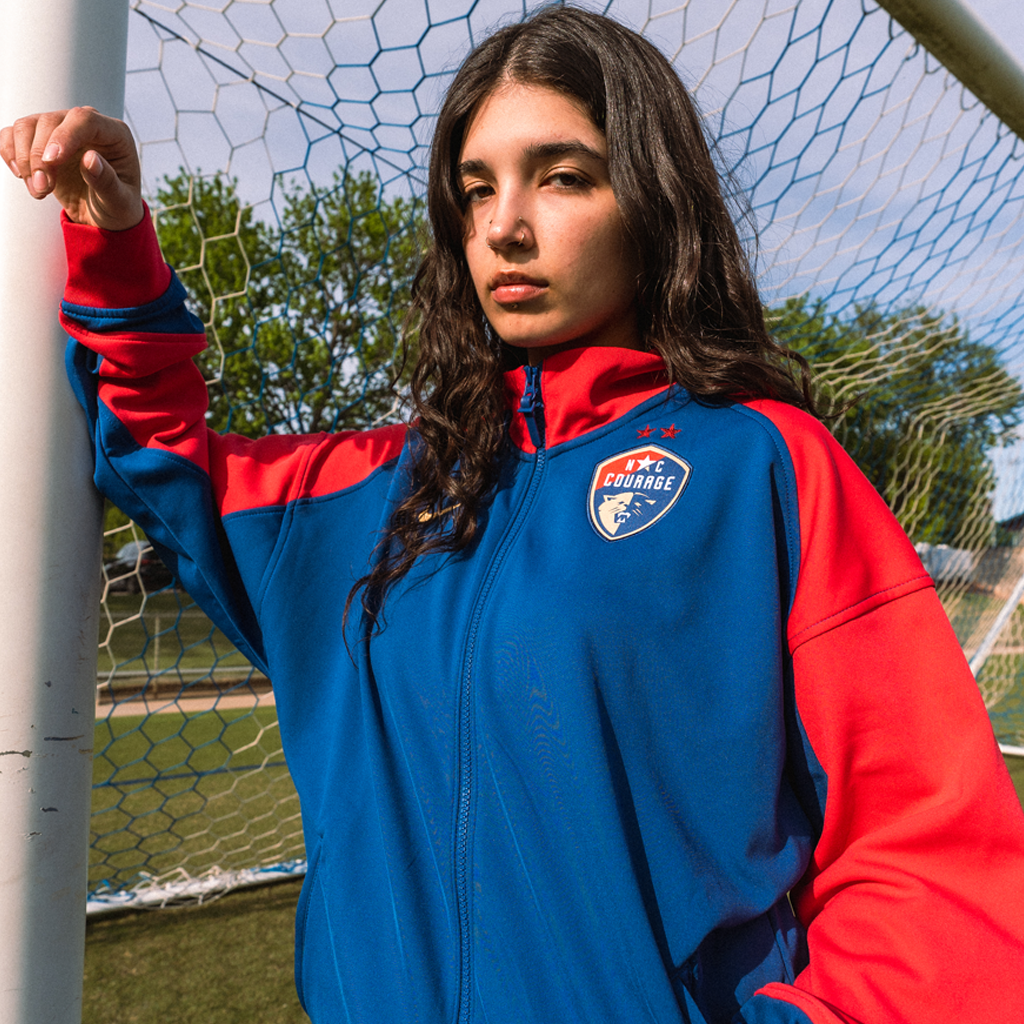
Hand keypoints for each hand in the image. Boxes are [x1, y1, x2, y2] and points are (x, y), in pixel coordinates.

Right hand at [0, 107, 142, 230]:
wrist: (104, 216)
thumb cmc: (117, 207)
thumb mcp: (120, 202)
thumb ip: (108, 182)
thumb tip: (90, 159)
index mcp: (114, 134)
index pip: (84, 120)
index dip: (65, 137)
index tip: (52, 161)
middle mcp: (85, 125)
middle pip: (50, 121)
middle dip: (39, 157)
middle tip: (43, 189)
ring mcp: (60, 130)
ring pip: (26, 126)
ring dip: (24, 159)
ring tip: (38, 190)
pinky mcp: (40, 140)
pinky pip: (13, 134)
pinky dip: (10, 154)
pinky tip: (22, 176)